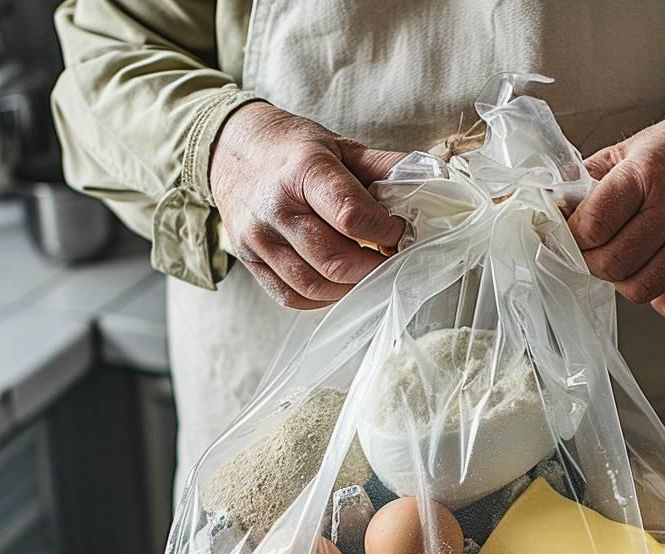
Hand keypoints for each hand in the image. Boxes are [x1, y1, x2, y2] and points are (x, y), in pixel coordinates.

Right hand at [210, 102, 407, 308]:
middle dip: (374, 267)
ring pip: (314, 285)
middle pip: (334, 260)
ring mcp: (258, 238)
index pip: (351, 216)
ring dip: (351, 286)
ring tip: (367, 270)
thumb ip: (386, 167)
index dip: (385, 231)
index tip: (399, 231)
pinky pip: (291, 296)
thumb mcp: (341, 146)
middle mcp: (276, 207)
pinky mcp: (248, 260)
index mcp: (304, 170)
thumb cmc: (292, 150)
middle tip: (391, 258)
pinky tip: (337, 281)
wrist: (230, 151)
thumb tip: (434, 181)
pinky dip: (323, 297)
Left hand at [568, 106, 664, 318]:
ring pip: (640, 290)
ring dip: (622, 281)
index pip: (593, 227)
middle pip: (613, 265)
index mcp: (645, 176)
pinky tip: (654, 271)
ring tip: (624, 259)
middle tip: (592, 250)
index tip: (569, 233)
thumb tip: (547, 213)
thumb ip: (584, 184)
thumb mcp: (623, 153)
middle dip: (591, 262)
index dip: (571, 236)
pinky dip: (658, 297)